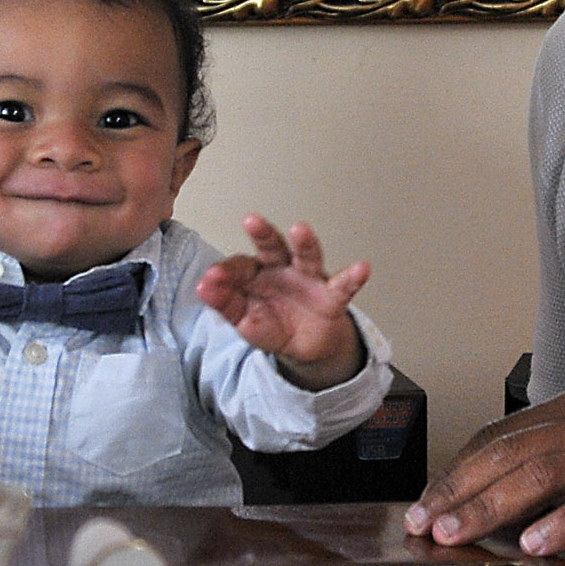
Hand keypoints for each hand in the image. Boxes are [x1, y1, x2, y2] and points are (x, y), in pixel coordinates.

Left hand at [195, 215, 369, 389]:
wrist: (306, 346)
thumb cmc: (273, 323)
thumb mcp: (244, 320)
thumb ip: (225, 305)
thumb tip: (202, 287)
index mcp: (256, 273)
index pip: (239, 267)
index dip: (225, 274)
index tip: (210, 280)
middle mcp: (282, 269)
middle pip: (272, 247)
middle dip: (263, 233)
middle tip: (251, 219)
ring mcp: (309, 279)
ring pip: (307, 255)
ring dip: (305, 242)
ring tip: (300, 229)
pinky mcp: (332, 296)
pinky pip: (344, 285)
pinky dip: (353, 277)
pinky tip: (362, 268)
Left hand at [404, 385, 564, 554]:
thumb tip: (510, 501)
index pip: (503, 434)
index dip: (459, 469)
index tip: (426, 501)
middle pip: (511, 451)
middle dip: (459, 489)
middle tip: (424, 524)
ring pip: (543, 473)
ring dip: (492, 506)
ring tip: (456, 535)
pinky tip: (535, 545)